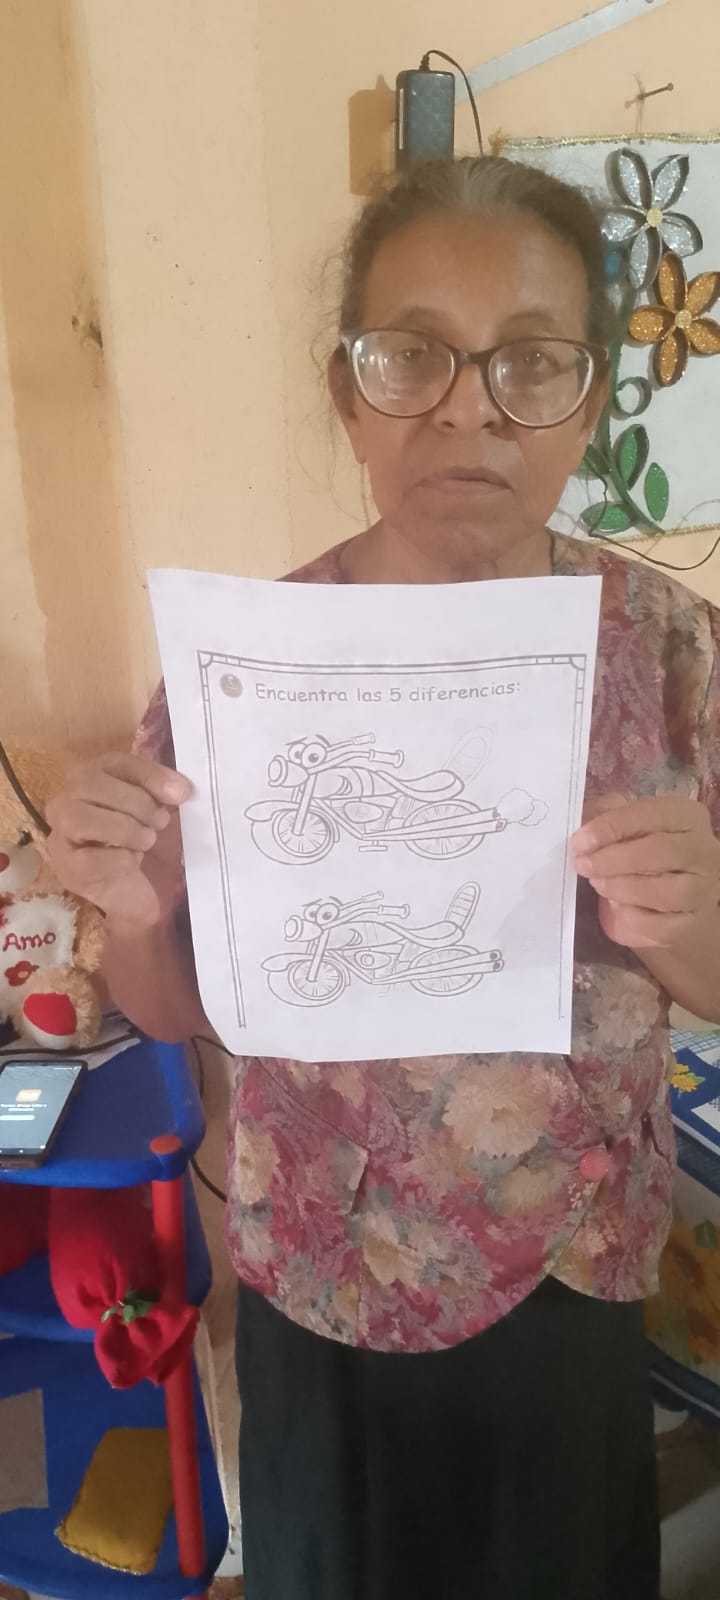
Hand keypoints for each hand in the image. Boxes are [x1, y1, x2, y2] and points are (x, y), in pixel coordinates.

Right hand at [46, 753, 190, 930]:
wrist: (140, 891)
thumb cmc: (145, 843)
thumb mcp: (158, 810)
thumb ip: (164, 793)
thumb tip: (179, 789)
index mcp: (91, 777)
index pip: (115, 762)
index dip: (150, 775)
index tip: (182, 793)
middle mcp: (66, 800)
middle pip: (90, 783)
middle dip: (136, 803)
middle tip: (160, 822)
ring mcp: (60, 834)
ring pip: (81, 818)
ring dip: (125, 829)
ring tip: (146, 841)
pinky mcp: (67, 868)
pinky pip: (90, 858)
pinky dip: (120, 859)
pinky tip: (132, 862)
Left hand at [572, 794, 719, 950]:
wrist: (662, 899)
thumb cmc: (638, 852)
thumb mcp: (621, 827)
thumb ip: (602, 818)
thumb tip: (581, 828)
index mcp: (686, 816)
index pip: (652, 814)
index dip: (611, 827)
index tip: (579, 841)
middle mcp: (703, 851)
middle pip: (662, 851)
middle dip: (614, 859)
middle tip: (583, 865)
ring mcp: (702, 890)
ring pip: (666, 891)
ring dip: (622, 888)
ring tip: (598, 884)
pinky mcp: (691, 924)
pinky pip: (661, 926)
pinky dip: (631, 918)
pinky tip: (617, 907)